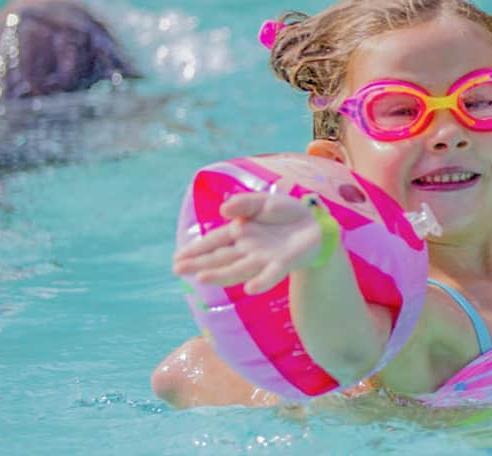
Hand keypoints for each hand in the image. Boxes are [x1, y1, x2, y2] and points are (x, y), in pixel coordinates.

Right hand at [172, 192, 323, 293]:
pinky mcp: (283, 264)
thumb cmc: (284, 213)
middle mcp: (247, 248)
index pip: (213, 241)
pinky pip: (271, 275)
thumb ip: (243, 204)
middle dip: (199, 264)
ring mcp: (264, 258)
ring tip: (201, 278)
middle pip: (220, 258)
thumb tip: (223, 210)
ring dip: (221, 275)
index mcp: (239, 232)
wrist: (314, 223)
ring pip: (239, 269)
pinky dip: (262, 282)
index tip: (177, 258)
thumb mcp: (262, 202)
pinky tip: (250, 289)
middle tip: (178, 269)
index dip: (196, 249)